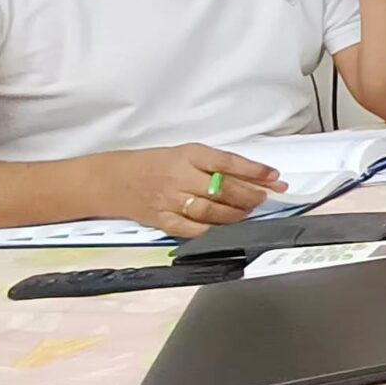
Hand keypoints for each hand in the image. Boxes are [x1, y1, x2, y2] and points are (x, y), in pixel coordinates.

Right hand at [87, 145, 286, 238]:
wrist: (111, 180)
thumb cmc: (154, 164)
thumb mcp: (184, 154)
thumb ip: (213, 164)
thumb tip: (252, 177)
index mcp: (188, 155)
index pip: (227, 162)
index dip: (254, 171)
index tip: (274, 177)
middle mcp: (180, 176)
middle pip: (223, 188)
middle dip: (251, 195)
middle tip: (266, 198)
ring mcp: (170, 200)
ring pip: (211, 210)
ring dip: (236, 213)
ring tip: (249, 212)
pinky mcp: (161, 220)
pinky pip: (191, 229)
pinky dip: (212, 230)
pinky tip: (225, 228)